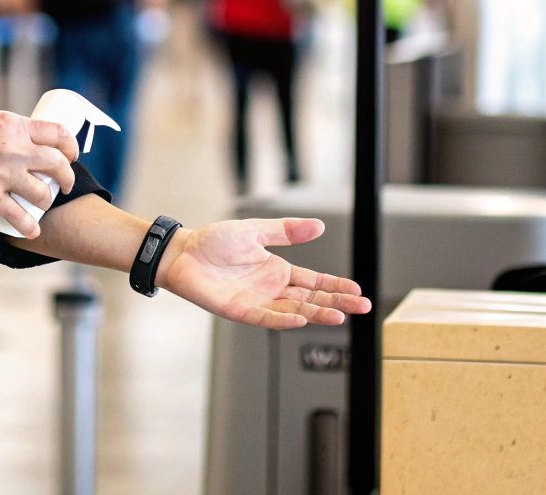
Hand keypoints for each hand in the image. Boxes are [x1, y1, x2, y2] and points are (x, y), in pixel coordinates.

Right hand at [0, 111, 78, 239]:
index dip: (71, 146)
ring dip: (46, 201)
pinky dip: (29, 227)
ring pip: (42, 193)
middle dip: (66, 177)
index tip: (71, 155)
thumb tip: (17, 141)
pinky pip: (19, 217)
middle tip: (63, 184)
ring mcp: (4, 174)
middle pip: (57, 164)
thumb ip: (4, 132)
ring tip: (43, 204)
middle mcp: (15, 149)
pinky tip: (32, 231)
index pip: (57, 133)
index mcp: (14, 126)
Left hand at [159, 218, 371, 329]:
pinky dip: (283, 319)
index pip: (315, 281)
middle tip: (362, 307)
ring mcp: (258, 301)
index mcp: (277, 270)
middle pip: (311, 298)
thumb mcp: (254, 231)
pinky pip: (266, 317)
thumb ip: (286, 231)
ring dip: (316, 313)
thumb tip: (319, 226)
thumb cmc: (213, 241)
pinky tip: (301, 318)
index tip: (357, 291)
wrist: (182, 253)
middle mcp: (271, 288)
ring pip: (295, 309)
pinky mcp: (240, 310)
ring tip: (339, 316)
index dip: (336, 286)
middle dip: (337, 303)